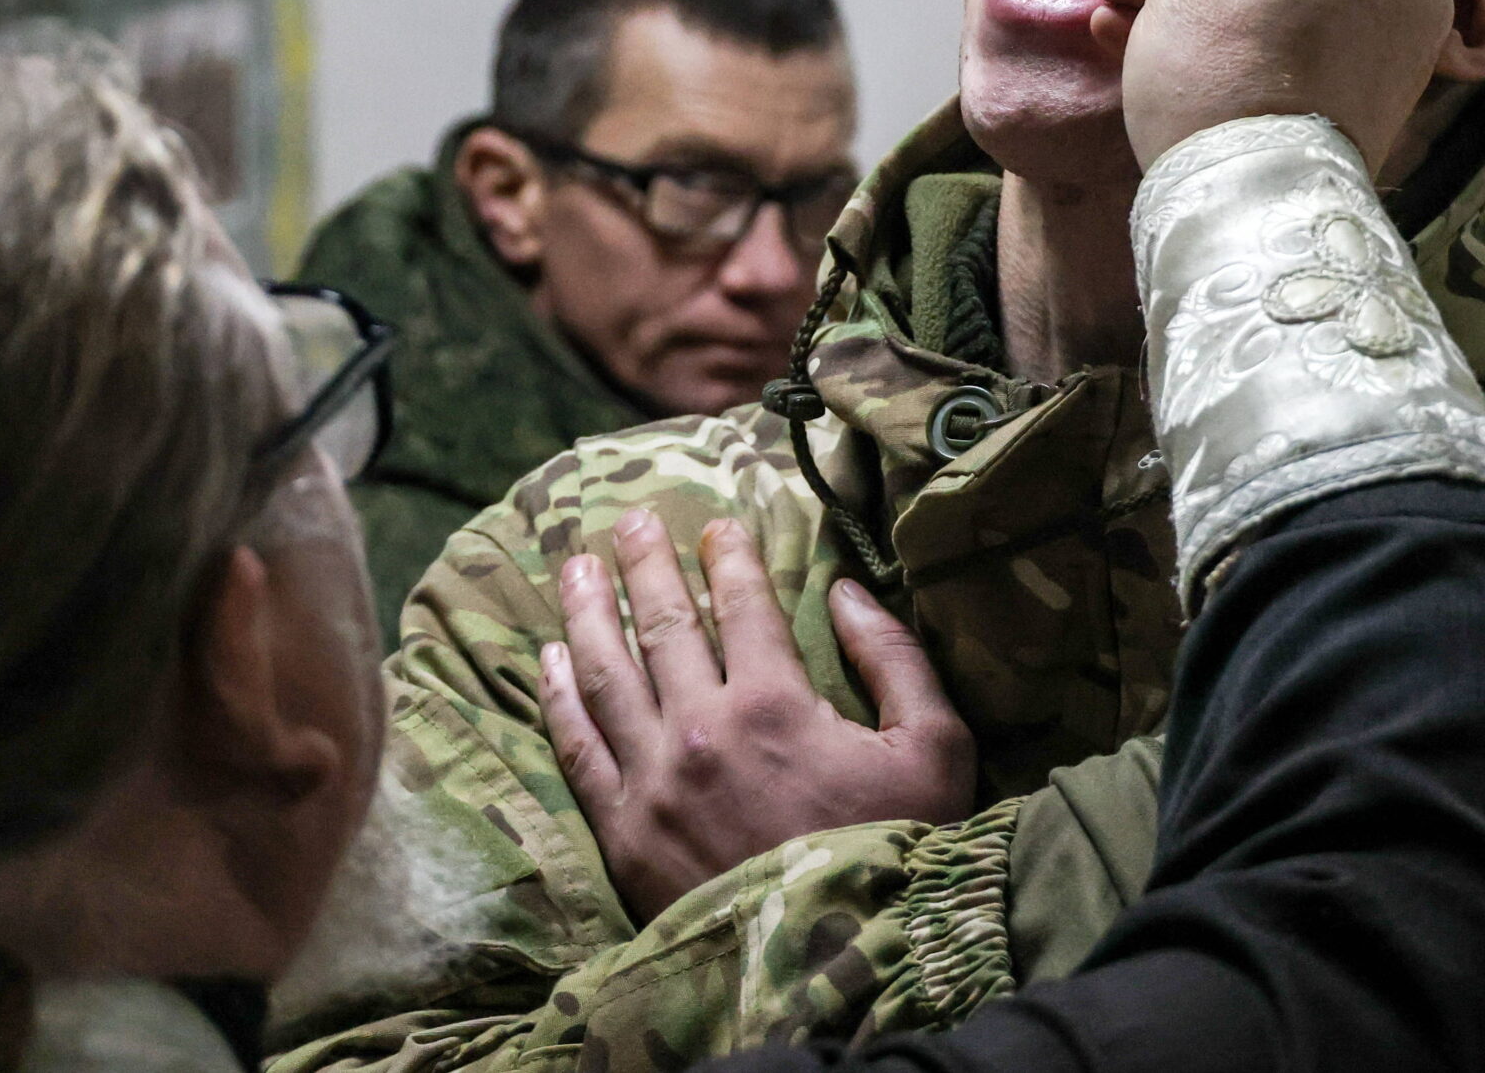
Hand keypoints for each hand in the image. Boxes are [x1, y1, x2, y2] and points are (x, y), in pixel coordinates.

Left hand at [540, 510, 975, 922]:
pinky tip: (549, 659)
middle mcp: (702, 727)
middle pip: (662, 623)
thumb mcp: (934, 750)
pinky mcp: (623, 831)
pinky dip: (559, 696)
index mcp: (776, 700)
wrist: (829, 962)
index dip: (726, 556)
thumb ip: (895, 660)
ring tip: (577, 566)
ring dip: (588, 611)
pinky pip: (578, 748)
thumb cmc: (893, 851)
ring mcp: (654, 779)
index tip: (713, 525)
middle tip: (630, 522)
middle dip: (644, 565)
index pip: (741, 602)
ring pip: (606, 673)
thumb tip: (850, 592)